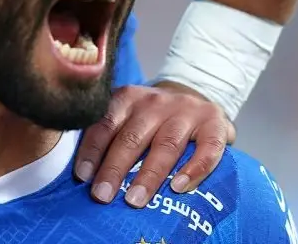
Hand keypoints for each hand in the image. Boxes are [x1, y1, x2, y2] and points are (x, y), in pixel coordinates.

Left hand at [73, 84, 235, 207]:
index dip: (92, 150)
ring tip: (135, 200)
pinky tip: (179, 187)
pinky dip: (194, 169)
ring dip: (149, 174)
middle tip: (103, 196)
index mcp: (129, 98)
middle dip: (115, 168)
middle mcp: (156, 100)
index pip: (105, 123)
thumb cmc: (152, 121)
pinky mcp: (214, 121)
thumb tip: (82, 175)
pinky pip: (207, 147)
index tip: (82, 177)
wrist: (195, 99)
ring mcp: (186, 109)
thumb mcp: (128, 117)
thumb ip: (109, 135)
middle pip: (133, 136)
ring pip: (166, 144)